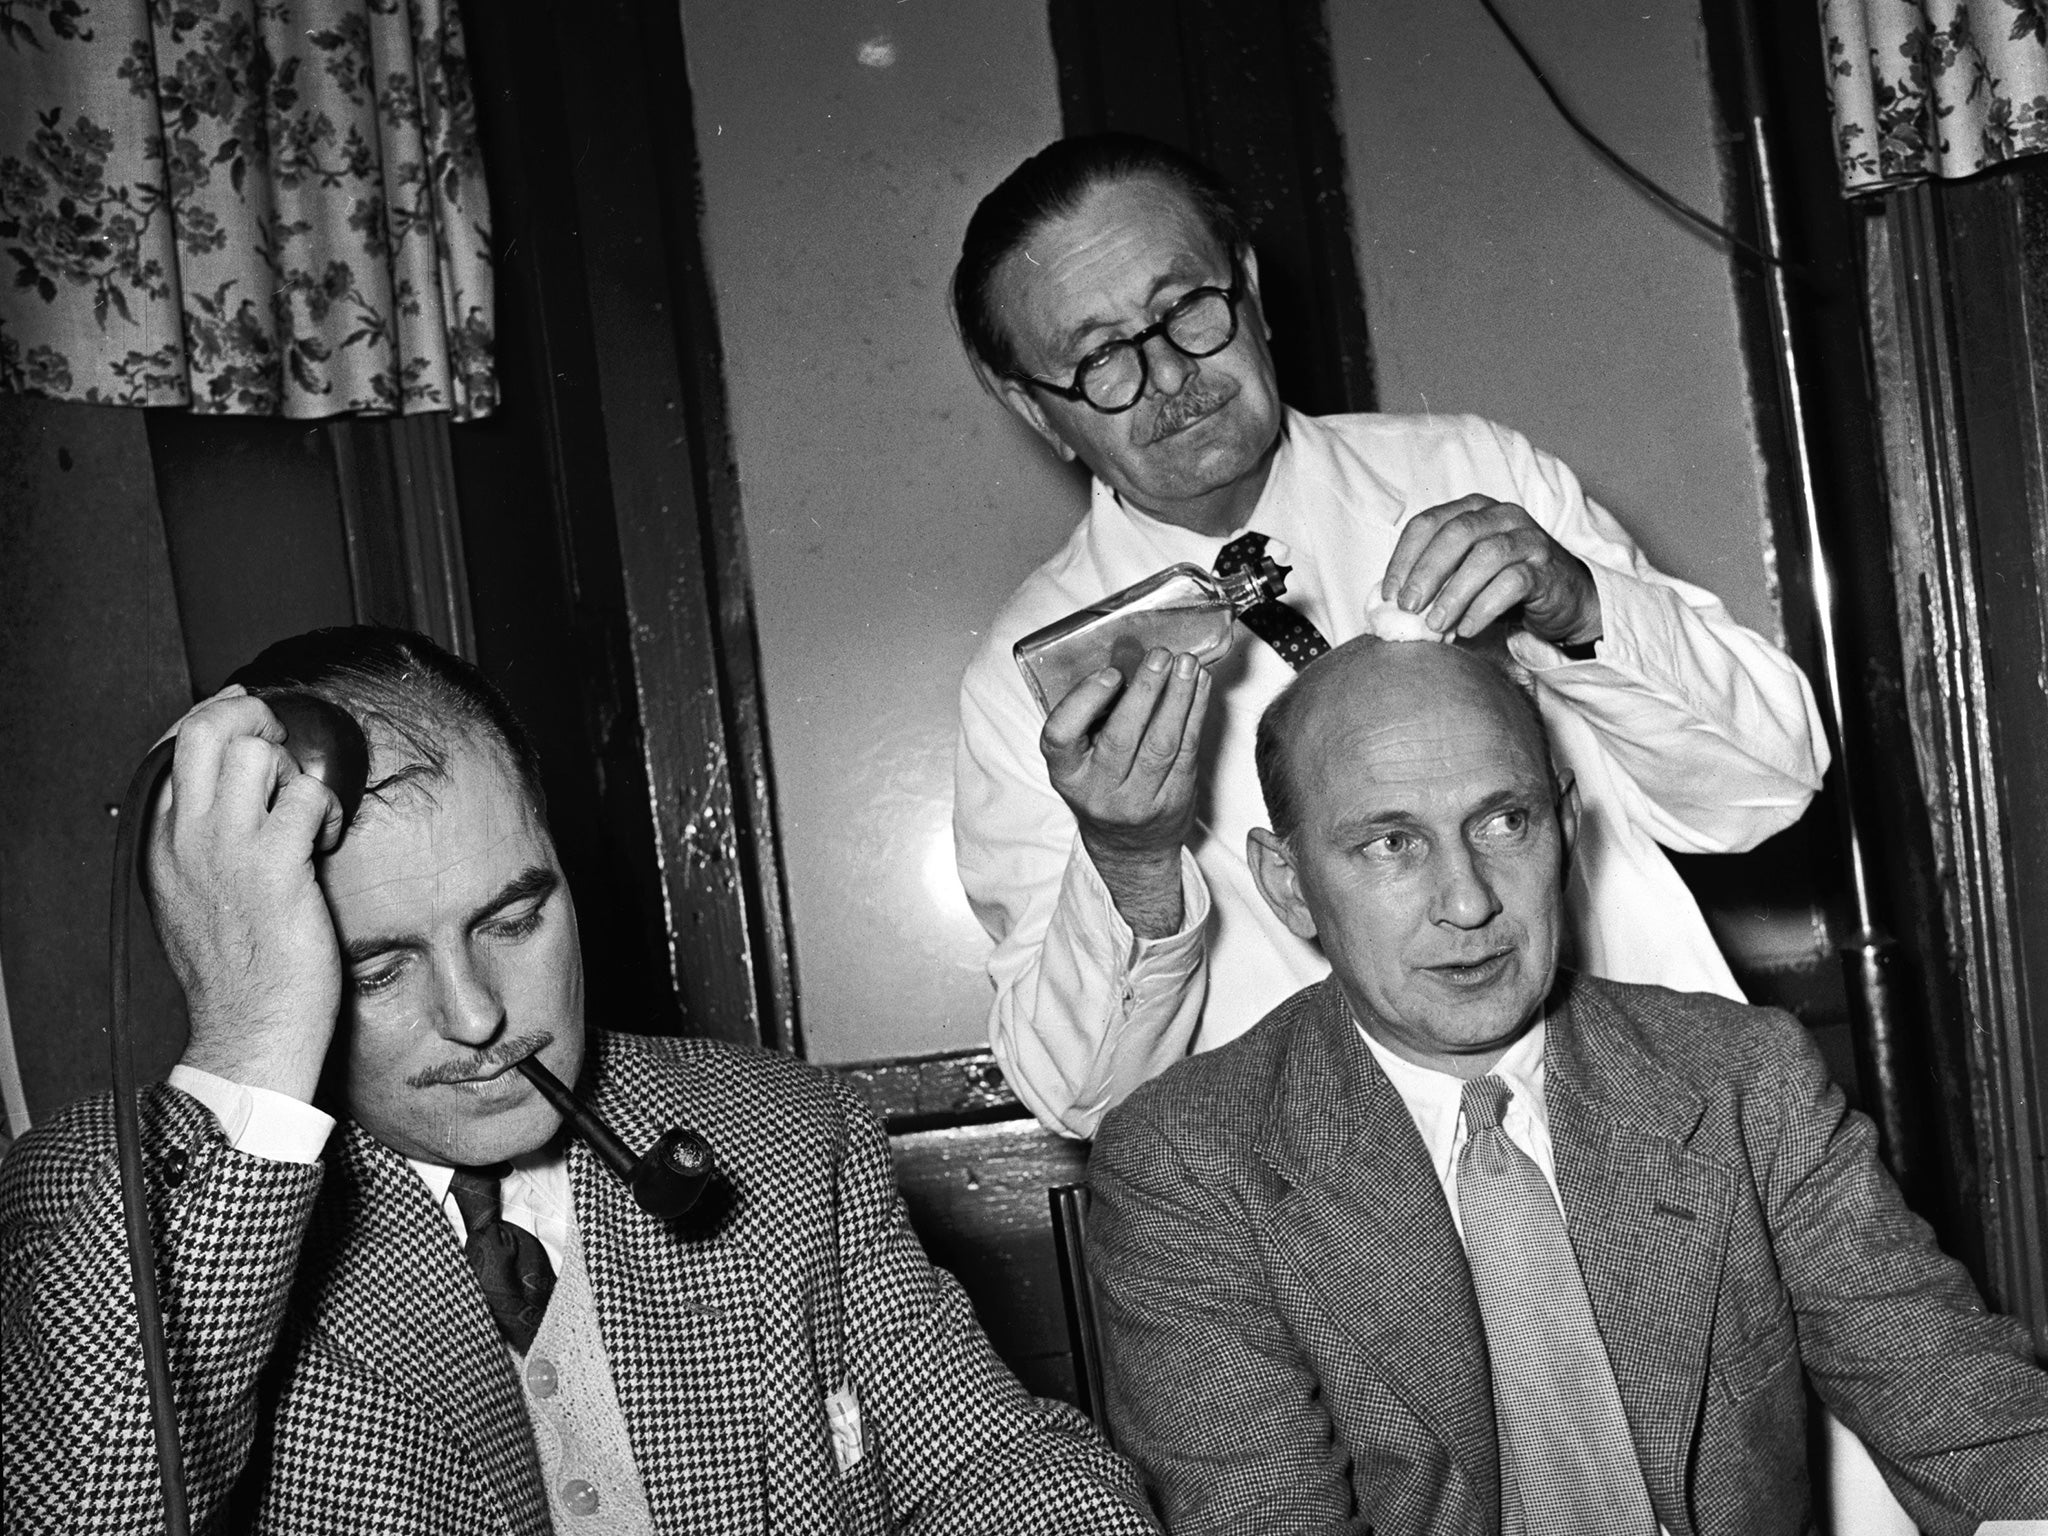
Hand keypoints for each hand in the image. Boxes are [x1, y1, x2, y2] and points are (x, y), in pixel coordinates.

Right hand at [145, 690, 348, 1101]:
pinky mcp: (275, 866)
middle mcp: (187, 839)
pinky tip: (330, 838)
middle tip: (284, 737)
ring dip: (295, 765)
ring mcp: (227, 850)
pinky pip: (309, 795)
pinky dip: (331, 807)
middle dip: (250, 714)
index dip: (217, 720)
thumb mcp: (195, 901)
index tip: (249, 715)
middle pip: (205, 730)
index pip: (175, 750)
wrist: (250, 1030)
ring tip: (307, 806)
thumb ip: (203, 849)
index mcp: (164, 846)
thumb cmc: (238, 973)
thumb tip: (235, 805)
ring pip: (257, 751)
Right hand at [1039, 649, 1210, 938]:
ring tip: (1187, 665)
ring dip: (1178, 698)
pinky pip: (1188, 751)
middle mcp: (1098, 791)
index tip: (1110, 674)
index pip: (1061, 737)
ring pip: (1161, 744)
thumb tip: (1127, 658)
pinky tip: (1200, 686)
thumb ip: (1092, 717)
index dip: (1085, 702)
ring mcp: (1138, 800)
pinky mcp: (1173, 800)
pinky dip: (1196, 714)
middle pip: (1121, 738)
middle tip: (1160, 656)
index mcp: (1066, 774)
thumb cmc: (1101, 787)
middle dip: (1145, 691)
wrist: (1128, 847)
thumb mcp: (1080, 760)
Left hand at [1383, 494, 1600, 645]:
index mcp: (1472, 510)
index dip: (1403, 557)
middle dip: (1426, 572)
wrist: (1563, 600)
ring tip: (1435, 625)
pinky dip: (1484, 608)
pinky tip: (1466, 629)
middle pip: (1456, 534)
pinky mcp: (1546, 568)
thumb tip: (1388, 605)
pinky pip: (1513, 583)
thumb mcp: (1462, 576)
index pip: (1428, 523)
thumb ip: (1432, 580)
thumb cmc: (1502, 586)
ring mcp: (1527, 538)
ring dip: (1454, 594)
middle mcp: (1501, 515)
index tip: (1389, 594)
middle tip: (1408, 608)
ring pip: (1485, 556)